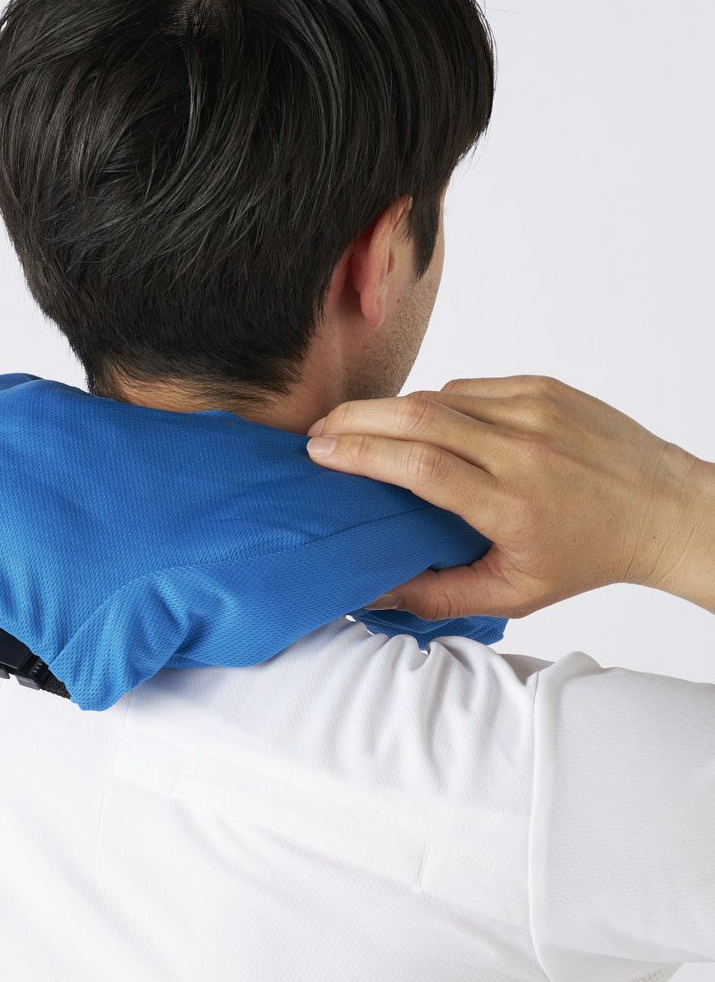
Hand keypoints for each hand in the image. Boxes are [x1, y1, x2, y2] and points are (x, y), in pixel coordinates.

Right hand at [305, 374, 709, 620]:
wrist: (661, 508)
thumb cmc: (587, 555)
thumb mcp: (513, 594)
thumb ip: (437, 594)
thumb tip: (371, 590)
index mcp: (512, 504)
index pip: (419, 466)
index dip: (360, 454)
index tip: (319, 452)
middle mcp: (522, 449)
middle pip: (418, 415)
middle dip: (356, 418)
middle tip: (320, 429)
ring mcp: (534, 409)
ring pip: (439, 396)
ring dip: (393, 411)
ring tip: (365, 430)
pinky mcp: (542, 387)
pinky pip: (470, 389)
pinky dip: (439, 404)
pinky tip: (428, 425)